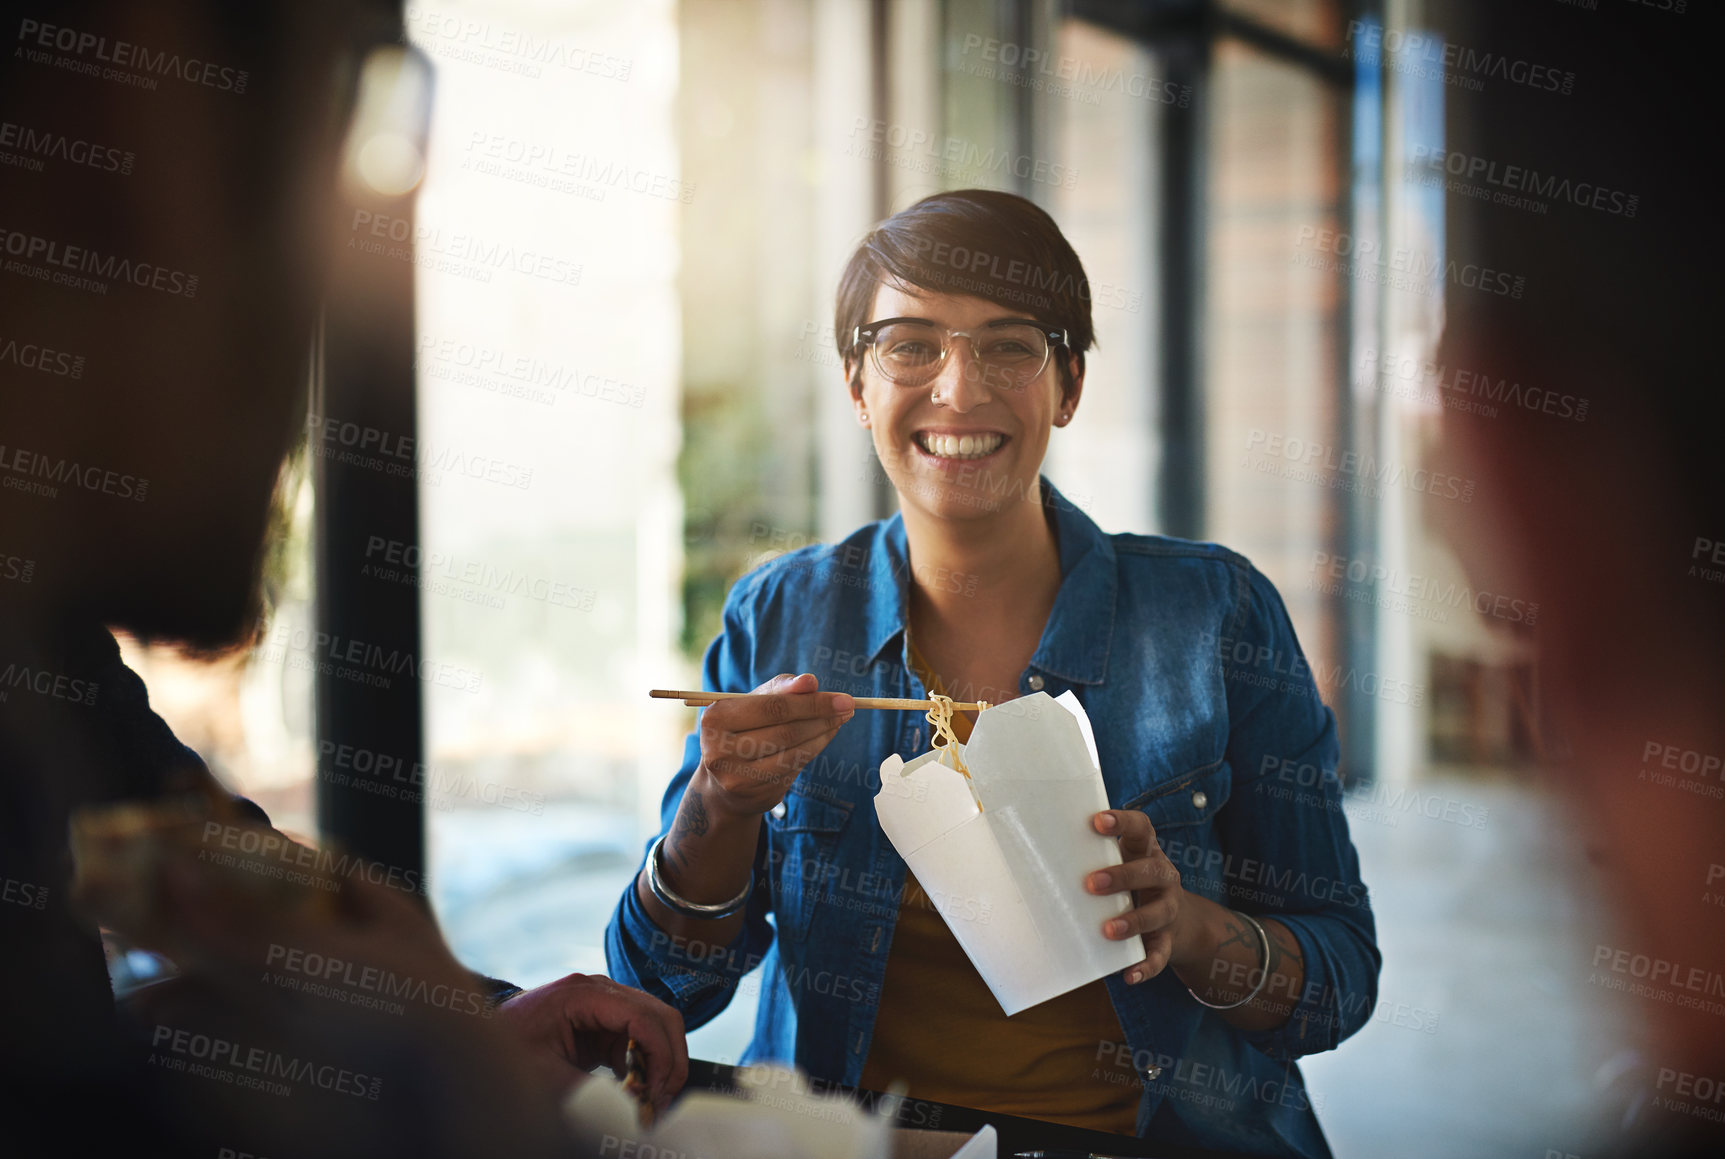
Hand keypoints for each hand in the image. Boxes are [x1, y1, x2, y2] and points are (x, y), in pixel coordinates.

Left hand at [494, 973, 688, 1112]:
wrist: (485, 1036)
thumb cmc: (508, 1046)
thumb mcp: (543, 1073)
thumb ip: (586, 1089)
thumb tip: (627, 1109)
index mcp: (584, 994)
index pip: (642, 1017)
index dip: (659, 1055)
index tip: (656, 1092)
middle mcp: (602, 990)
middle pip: (660, 1015)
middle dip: (669, 1058)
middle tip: (663, 1097)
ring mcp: (606, 1003)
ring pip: (656, 1025)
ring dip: (661, 1061)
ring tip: (653, 1097)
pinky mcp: (605, 1021)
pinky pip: (639, 1037)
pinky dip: (646, 1063)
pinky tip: (637, 1089)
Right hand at [694, 673, 854, 817]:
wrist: (724, 781)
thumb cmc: (743, 729)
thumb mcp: (754, 702)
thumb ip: (781, 689)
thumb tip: (809, 681)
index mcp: (715, 717)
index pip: (773, 707)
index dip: (812, 703)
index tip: (843, 699)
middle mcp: (719, 749)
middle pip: (785, 730)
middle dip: (822, 717)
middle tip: (847, 708)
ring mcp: (735, 776)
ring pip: (793, 751)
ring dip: (823, 734)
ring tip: (838, 720)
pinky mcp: (752, 794)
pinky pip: (793, 768)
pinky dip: (814, 750)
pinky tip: (824, 737)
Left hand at [1085, 809, 1193, 984]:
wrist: (1179, 921)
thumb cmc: (1133, 884)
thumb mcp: (1121, 863)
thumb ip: (1090, 856)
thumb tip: (1031, 855)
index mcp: (1147, 852)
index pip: (1142, 828)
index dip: (1123, 822)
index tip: (1097, 821)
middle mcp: (1163, 877)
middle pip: (1151, 870)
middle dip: (1123, 876)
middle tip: (1091, 883)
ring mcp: (1168, 909)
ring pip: (1158, 912)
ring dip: (1133, 921)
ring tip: (1108, 930)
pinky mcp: (1168, 940)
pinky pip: (1160, 954)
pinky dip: (1146, 966)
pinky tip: (1128, 974)